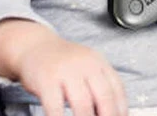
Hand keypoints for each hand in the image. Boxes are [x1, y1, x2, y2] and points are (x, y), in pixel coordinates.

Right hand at [0, 19, 127, 115]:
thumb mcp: (86, 66)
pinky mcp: (47, 81)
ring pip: (83, 103)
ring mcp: (66, 72)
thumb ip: (99, 83)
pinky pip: (55, 107)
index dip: (121, 108)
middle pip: (104, 96)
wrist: (35, 46)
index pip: (117, 88)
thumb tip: (113, 110)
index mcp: (99, 63)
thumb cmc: (63, 62)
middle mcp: (86, 65)